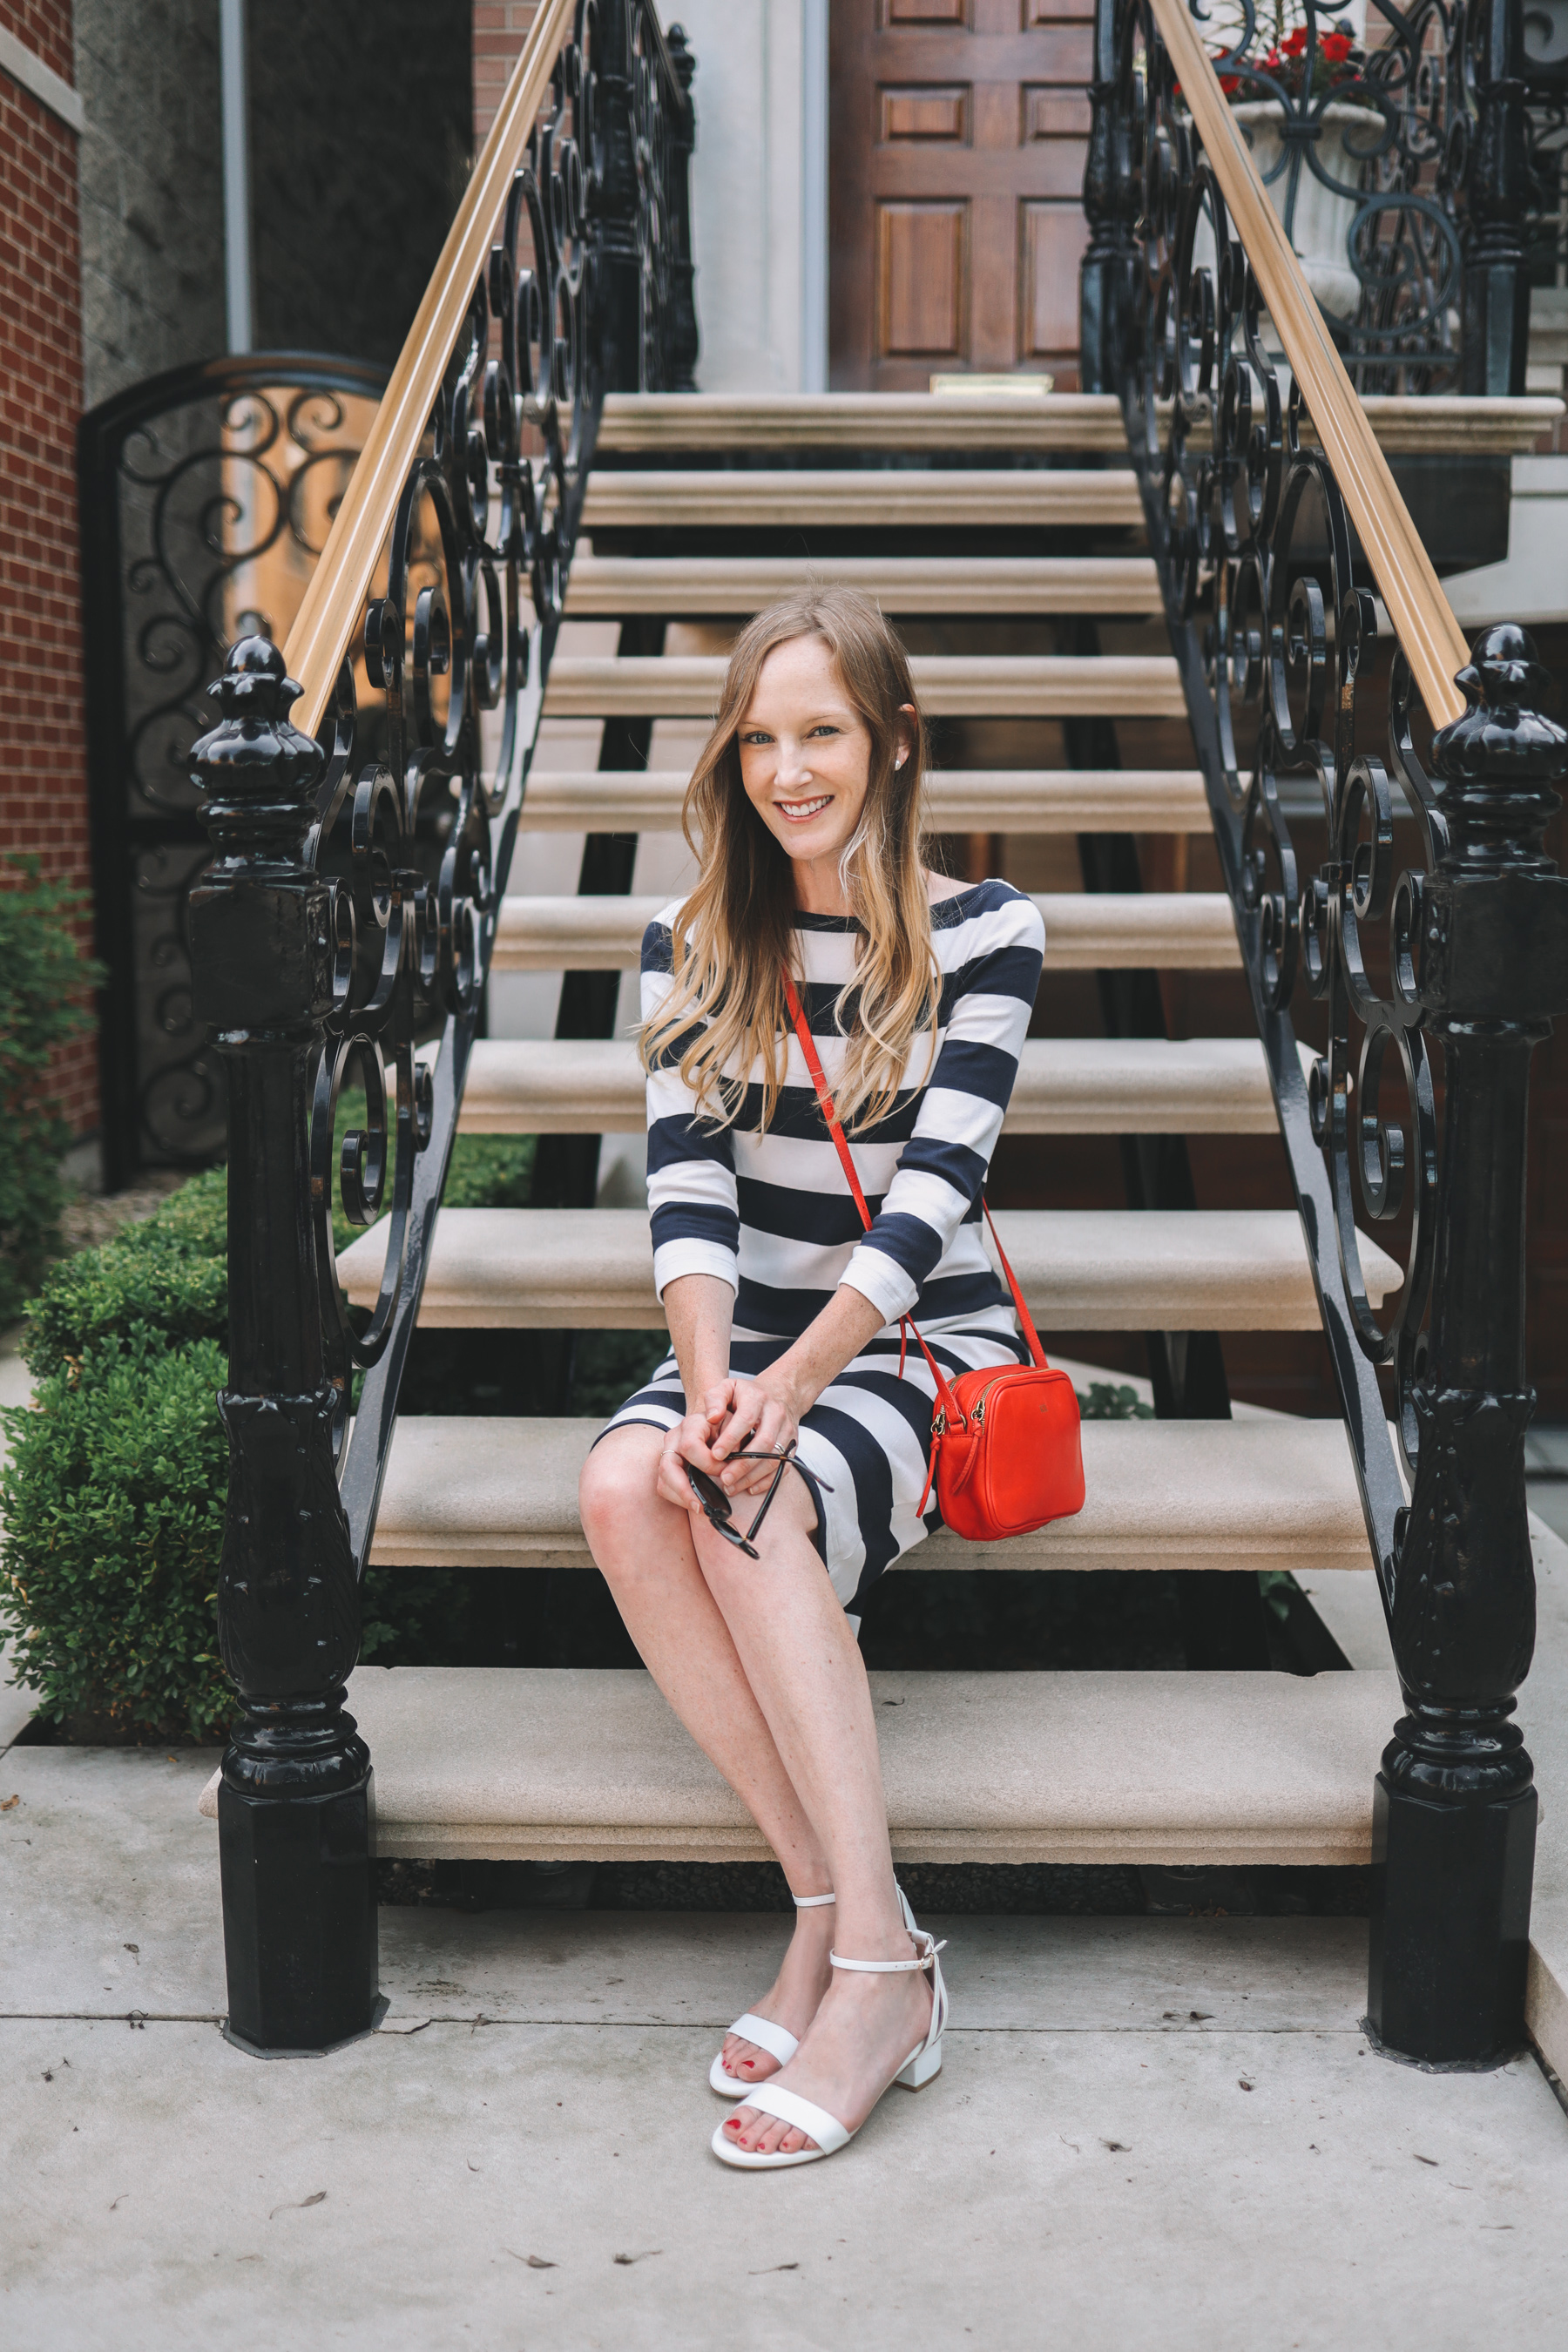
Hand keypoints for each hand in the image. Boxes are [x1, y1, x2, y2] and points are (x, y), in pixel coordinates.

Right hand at [654, 1399, 728, 1516]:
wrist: (719, 1427)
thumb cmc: (728, 1427)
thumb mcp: (735, 1426)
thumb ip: (733, 1439)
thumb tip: (728, 1458)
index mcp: (692, 1424)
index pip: (690, 1446)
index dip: (708, 1463)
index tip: (725, 1473)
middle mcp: (674, 1437)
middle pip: (668, 1466)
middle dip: (684, 1489)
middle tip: (701, 1506)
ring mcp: (668, 1452)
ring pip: (663, 1479)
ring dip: (681, 1497)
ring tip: (699, 1508)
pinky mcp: (667, 1465)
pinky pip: (665, 1486)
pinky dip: (679, 1497)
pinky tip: (695, 1503)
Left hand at [706, 1373, 800, 1497]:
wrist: (780, 1393)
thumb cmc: (745, 1395)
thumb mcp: (727, 1388)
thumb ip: (714, 1399)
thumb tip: (712, 1417)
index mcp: (757, 1398)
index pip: (746, 1420)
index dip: (731, 1439)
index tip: (716, 1455)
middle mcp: (776, 1413)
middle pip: (764, 1442)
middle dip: (743, 1464)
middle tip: (724, 1478)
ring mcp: (788, 1430)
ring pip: (775, 1458)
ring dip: (753, 1476)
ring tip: (732, 1487)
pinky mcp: (793, 1445)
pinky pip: (783, 1467)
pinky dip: (767, 1480)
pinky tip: (750, 1488)